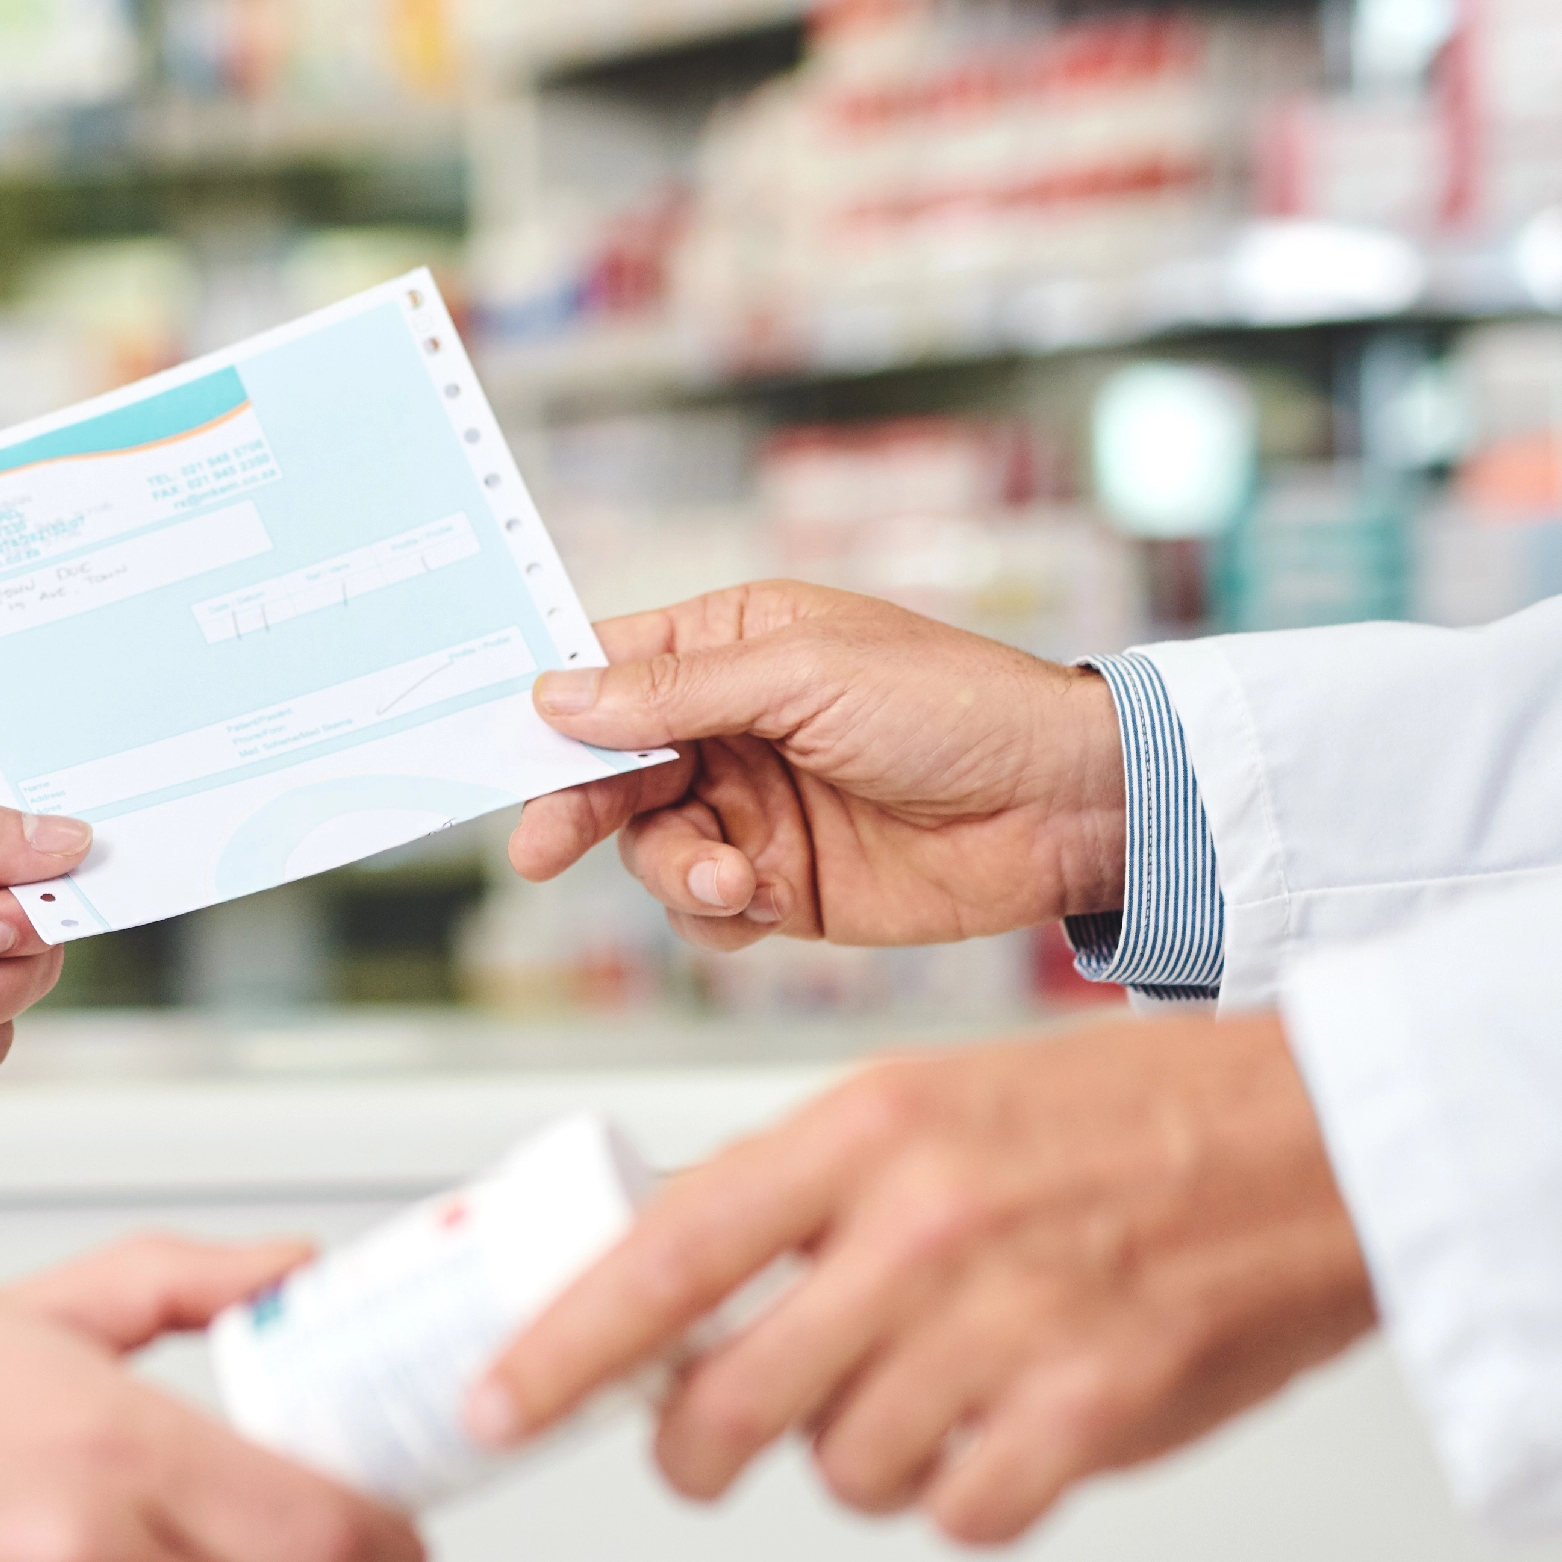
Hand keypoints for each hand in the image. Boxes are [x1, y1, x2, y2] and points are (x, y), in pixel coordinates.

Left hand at [471, 1017, 1374, 1544]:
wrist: (1326, 1138)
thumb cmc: (1135, 1114)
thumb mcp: (941, 1098)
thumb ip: (811, 1192)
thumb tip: (681, 1297)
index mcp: (870, 1130)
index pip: (664, 1259)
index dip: (561, 1353)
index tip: (497, 1407)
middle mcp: (924, 1226)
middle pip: (730, 1405)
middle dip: (697, 1451)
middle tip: (705, 1450)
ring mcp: (1008, 1325)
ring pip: (841, 1472)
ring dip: (858, 1460)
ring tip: (925, 1395)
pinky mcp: (1091, 1414)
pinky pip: (956, 1514)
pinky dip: (966, 1495)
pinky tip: (1007, 1434)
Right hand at [506, 583, 1126, 952]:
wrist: (1062, 808)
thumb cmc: (956, 707)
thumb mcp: (805, 676)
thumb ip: (675, 693)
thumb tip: (558, 693)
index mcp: (736, 645)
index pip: (613, 669)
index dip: (553, 704)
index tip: (499, 742)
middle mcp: (734, 726)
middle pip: (612, 768)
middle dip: (579, 807)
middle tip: (542, 846)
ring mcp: (758, 809)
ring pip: (653, 849)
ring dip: (674, 871)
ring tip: (735, 881)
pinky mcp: (787, 886)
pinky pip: (706, 912)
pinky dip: (719, 916)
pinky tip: (766, 903)